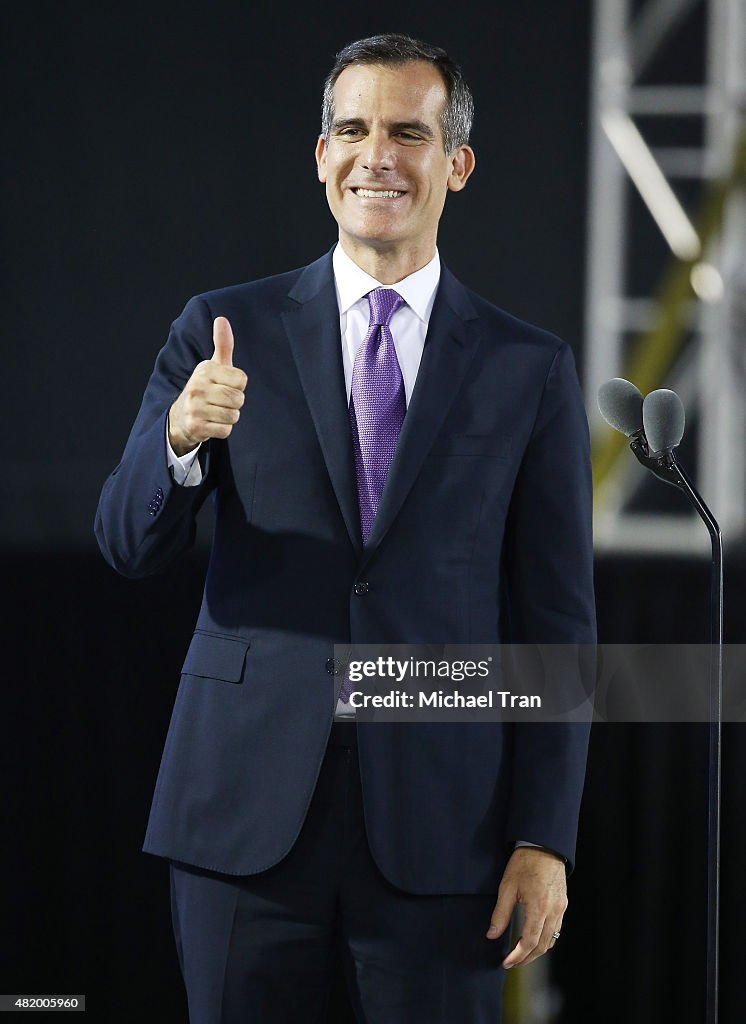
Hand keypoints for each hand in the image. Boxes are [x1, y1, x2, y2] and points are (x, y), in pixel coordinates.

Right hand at [168, 317, 246, 455]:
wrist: (179, 416)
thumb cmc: (204, 388)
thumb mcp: (213, 365)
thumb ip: (222, 344)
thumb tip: (222, 319)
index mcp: (205, 370)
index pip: (241, 380)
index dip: (238, 385)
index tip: (226, 385)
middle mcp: (197, 387)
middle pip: (238, 399)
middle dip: (235, 403)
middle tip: (221, 401)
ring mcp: (194, 408)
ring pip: (233, 416)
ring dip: (229, 417)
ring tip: (216, 411)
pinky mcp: (195, 426)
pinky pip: (225, 430)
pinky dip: (222, 429)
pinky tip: (212, 423)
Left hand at [485, 847, 566, 968]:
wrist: (543, 846)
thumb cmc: (525, 862)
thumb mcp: (507, 886)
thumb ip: (500, 913)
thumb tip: (492, 934)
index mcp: (539, 907)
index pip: (530, 942)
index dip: (518, 956)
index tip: (507, 962)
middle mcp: (553, 911)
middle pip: (543, 946)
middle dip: (527, 958)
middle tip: (512, 962)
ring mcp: (560, 908)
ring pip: (552, 940)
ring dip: (537, 951)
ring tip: (521, 954)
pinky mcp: (563, 904)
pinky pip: (556, 929)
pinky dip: (545, 939)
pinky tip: (534, 939)